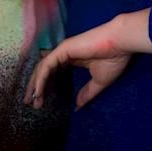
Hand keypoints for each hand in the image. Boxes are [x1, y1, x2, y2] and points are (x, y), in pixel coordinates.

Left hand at [25, 10, 151, 109]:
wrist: (121, 43)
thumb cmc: (113, 58)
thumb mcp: (99, 81)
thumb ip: (87, 93)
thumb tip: (78, 107)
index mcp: (72, 59)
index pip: (53, 73)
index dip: (46, 86)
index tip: (41, 101)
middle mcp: (64, 54)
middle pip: (44, 71)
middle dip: (36, 87)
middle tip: (30, 103)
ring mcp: (62, 51)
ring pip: (42, 68)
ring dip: (35, 85)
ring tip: (31, 100)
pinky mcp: (62, 50)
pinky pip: (46, 66)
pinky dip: (40, 79)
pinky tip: (38, 91)